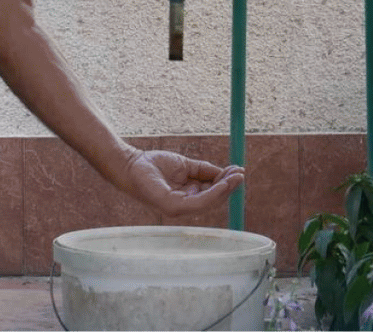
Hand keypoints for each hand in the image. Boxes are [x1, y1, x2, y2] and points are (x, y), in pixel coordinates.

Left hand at [124, 149, 244, 216]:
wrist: (131, 164)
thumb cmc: (153, 165)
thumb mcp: (184, 165)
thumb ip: (203, 170)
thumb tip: (224, 172)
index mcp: (186, 196)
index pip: (211, 194)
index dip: (226, 184)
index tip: (238, 172)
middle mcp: (184, 205)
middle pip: (213, 199)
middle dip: (229, 187)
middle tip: (241, 173)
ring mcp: (178, 208)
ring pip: (209, 202)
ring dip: (225, 190)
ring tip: (236, 176)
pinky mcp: (172, 207)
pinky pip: (199, 202)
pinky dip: (214, 193)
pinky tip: (223, 182)